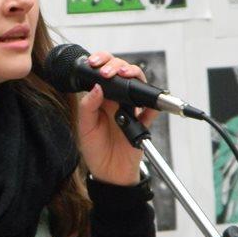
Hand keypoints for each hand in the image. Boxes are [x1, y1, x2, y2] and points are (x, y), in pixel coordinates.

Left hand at [77, 52, 157, 185]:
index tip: (94, 62)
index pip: (102, 73)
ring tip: (123, 75)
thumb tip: (96, 87)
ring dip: (133, 75)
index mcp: (101, 99)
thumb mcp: (85, 128)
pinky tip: (146, 101)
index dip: (100, 62)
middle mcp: (116, 100)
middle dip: (115, 64)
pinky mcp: (142, 122)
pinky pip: (152, 109)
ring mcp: (130, 109)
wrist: (109, 174)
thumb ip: (88, 107)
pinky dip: (152, 103)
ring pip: (137, 85)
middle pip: (122, 72)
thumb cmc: (96, 150)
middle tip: (107, 71)